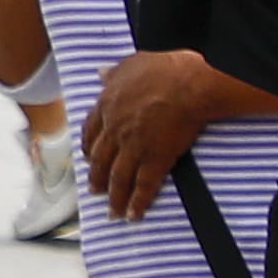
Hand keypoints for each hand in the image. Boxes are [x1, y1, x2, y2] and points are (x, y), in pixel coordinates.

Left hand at [80, 49, 233, 214]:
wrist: (189, 84)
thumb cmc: (165, 70)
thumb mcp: (132, 63)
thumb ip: (115, 73)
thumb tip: (101, 73)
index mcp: (108, 105)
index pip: (91, 131)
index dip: (89, 147)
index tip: (88, 158)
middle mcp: (116, 129)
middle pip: (101, 159)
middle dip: (97, 178)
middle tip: (95, 191)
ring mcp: (134, 146)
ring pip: (118, 177)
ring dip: (114, 196)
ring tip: (112, 212)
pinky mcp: (156, 158)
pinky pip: (145, 184)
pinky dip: (138, 201)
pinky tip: (134, 214)